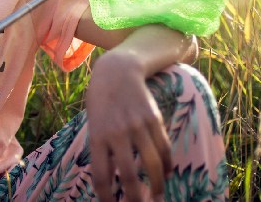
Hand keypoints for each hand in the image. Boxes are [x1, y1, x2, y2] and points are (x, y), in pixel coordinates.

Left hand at [87, 53, 170, 201]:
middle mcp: (117, 132)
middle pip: (127, 174)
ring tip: (156, 197)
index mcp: (98, 136)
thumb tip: (111, 179)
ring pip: (151, 164)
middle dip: (134, 198)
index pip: (101, 175)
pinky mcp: (154, 120)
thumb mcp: (94, 124)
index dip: (106, 196)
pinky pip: (163, 148)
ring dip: (156, 186)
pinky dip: (166, 164)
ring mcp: (138, 126)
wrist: (117, 71)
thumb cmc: (101, 101)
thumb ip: (102, 149)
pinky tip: (165, 174)